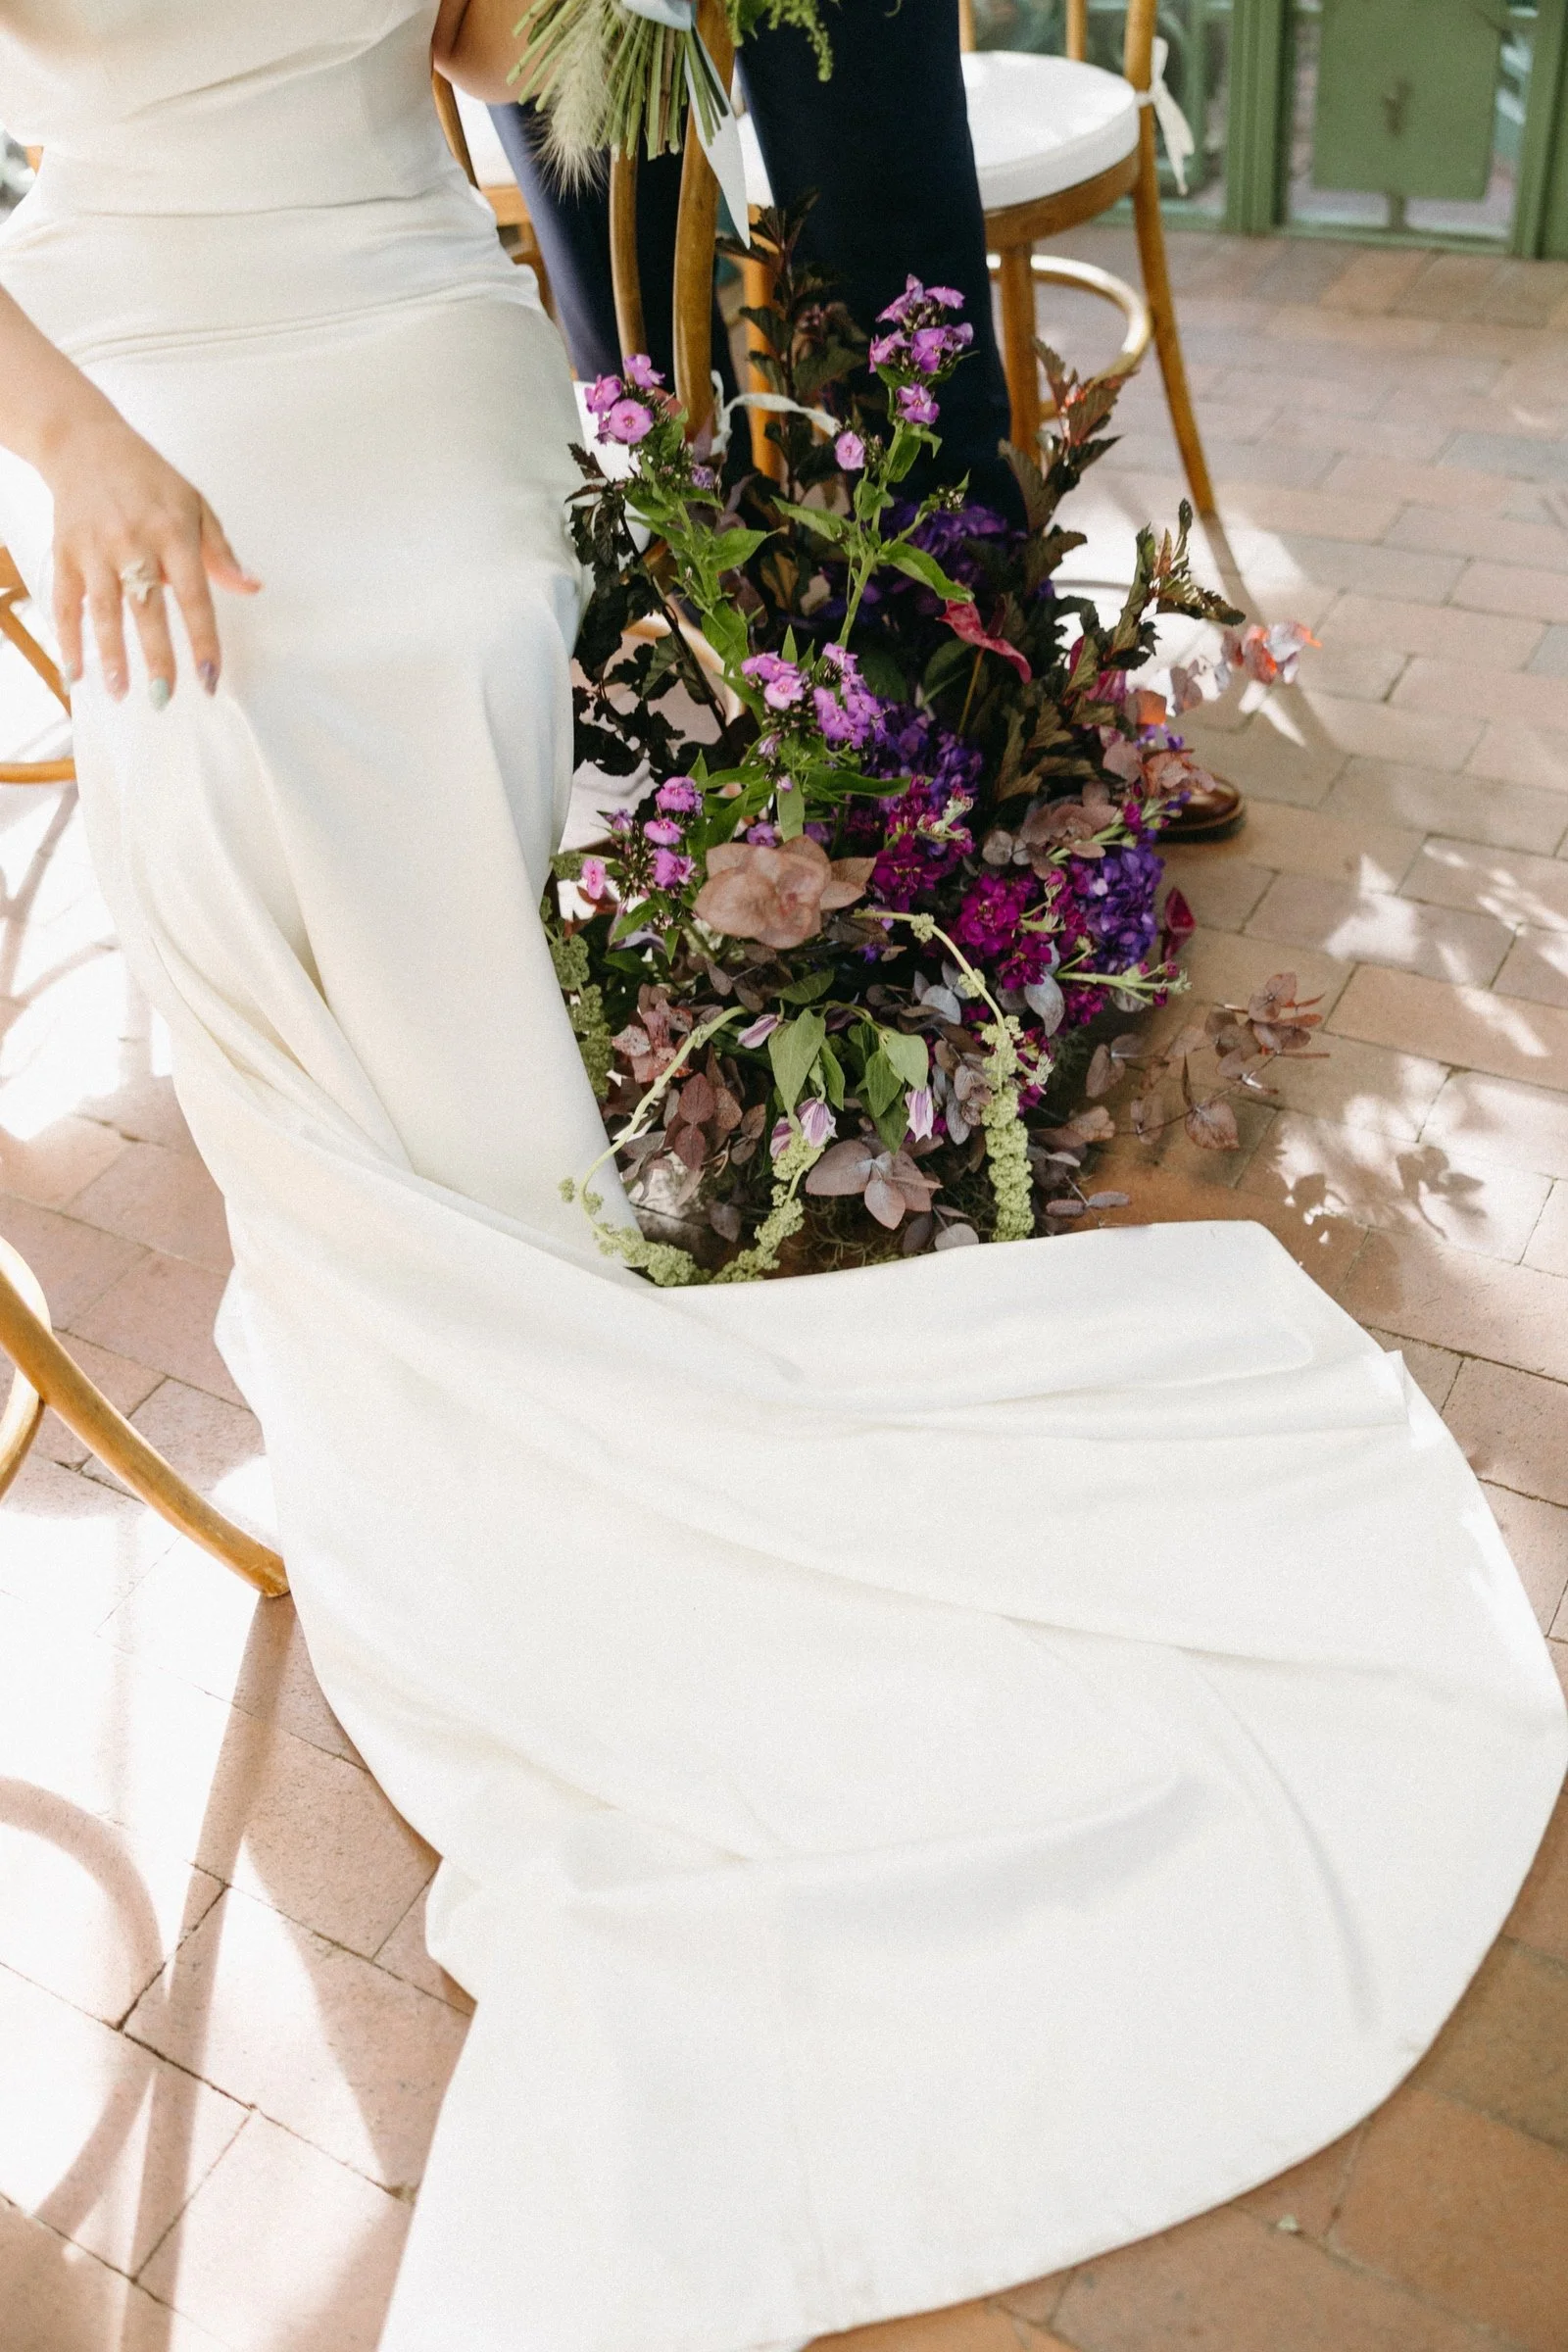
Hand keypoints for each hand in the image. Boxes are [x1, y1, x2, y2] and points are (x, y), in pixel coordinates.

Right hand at [41, 411, 259, 705]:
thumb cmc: (148, 479)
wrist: (85, 443)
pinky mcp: (66, 552)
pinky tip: (75, 673)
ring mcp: (96, 549)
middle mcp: (134, 543)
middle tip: (164, 696)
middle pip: (146, 608)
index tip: (209, 678)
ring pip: (103, 610)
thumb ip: (221, 553)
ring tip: (120, 692)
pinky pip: (66, 602)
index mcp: (174, 533)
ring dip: (111, 655)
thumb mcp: (194, 505)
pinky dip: (68, 639)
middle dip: (156, 656)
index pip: (194, 597)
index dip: (202, 640)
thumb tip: (253, 587)